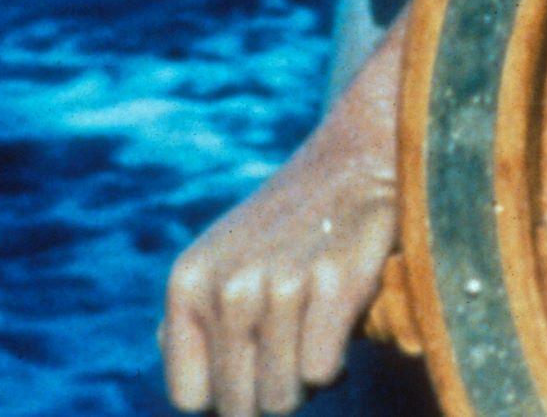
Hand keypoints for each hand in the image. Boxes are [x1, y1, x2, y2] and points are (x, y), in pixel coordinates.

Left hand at [161, 30, 400, 414]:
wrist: (358, 155)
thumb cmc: (291, 227)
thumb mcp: (224, 263)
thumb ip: (196, 323)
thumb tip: (192, 398)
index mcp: (189, 282)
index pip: (191, 397)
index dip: (229, 390)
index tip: (256, 362)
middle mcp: (226, 286)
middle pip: (239, 406)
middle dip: (274, 388)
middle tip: (297, 340)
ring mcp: (278, 283)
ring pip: (282, 397)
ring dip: (308, 379)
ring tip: (318, 325)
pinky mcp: (334, 282)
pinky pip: (320, 373)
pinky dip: (336, 361)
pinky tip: (341, 317)